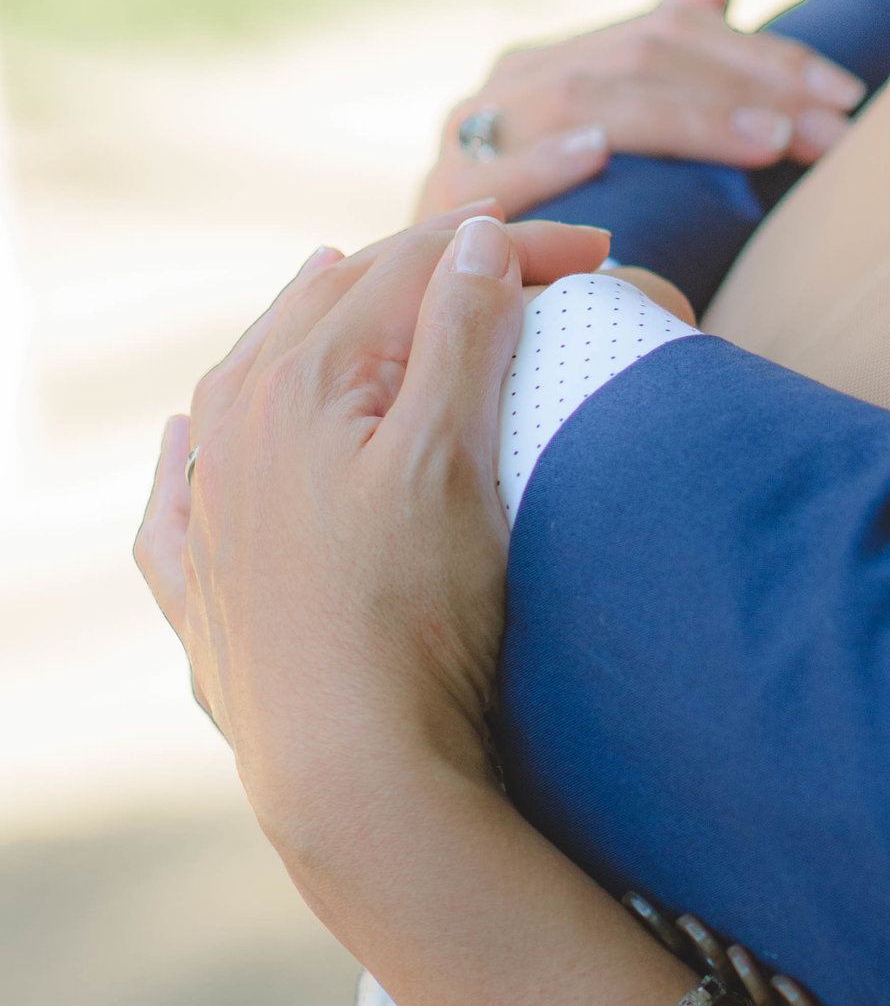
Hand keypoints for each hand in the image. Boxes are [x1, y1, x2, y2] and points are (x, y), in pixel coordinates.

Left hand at [134, 212, 607, 856]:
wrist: (348, 769)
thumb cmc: (410, 614)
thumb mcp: (450, 457)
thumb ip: (462, 334)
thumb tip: (476, 237)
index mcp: (299, 380)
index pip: (411, 268)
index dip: (513, 248)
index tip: (597, 254)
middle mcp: (232, 427)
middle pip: (326, 305)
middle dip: (422, 271)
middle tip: (511, 266)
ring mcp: (204, 508)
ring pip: (246, 376)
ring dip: (307, 326)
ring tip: (349, 290)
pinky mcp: (195, 585)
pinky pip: (175, 492)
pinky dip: (189, 450)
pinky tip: (185, 438)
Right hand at [413, 0, 863, 218]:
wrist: (446, 299)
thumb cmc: (558, 224)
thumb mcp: (621, 139)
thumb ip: (667, 52)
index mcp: (559, 60)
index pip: (675, 32)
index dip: (767, 57)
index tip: (847, 97)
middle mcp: (514, 82)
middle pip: (642, 59)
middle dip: (749, 91)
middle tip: (832, 132)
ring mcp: (473, 136)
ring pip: (587, 101)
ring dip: (683, 119)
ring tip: (765, 139)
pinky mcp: (443, 198)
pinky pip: (496, 172)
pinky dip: (547, 159)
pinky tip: (600, 153)